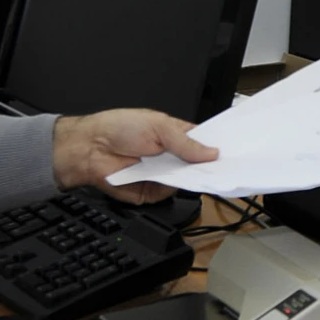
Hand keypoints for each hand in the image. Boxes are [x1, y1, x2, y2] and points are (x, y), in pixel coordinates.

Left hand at [54, 109, 214, 202]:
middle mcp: (170, 156)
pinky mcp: (152, 192)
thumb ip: (185, 141)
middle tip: (222, 165)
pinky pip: (169, 193)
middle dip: (208, 166)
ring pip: (186, 181)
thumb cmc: (117, 128)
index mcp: (174, 135)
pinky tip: (175, 180)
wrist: (90, 148)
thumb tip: (210, 152)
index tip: (230, 152)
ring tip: (200, 171)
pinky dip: (173, 188)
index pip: (202, 143)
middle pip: (197, 165)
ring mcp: (162, 175)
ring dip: (192, 177)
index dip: (215, 147)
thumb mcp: (158, 126)